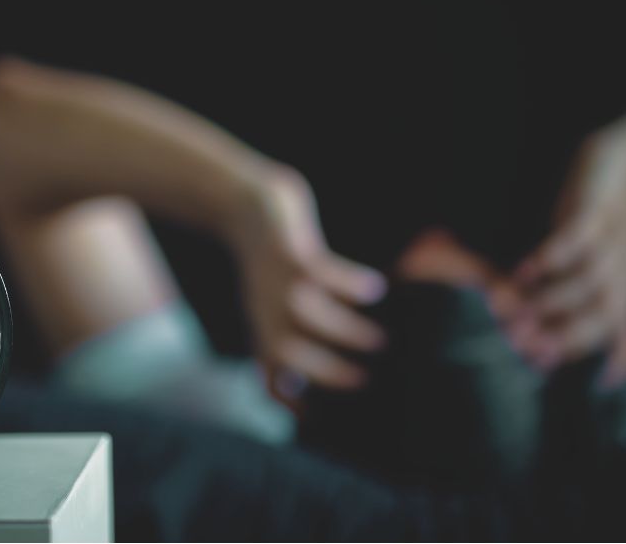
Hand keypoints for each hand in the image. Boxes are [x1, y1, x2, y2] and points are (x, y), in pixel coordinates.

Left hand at [232, 166, 386, 406]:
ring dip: (344, 329)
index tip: (321, 419)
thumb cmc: (273, 262)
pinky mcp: (288, 249)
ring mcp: (275, 279)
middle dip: (325, 372)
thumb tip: (328, 369)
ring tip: (379, 338)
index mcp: (262, 326)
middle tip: (366, 381)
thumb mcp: (274, 301)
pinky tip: (377, 286)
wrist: (246, 206)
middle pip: (285, 351)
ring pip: (306, 312)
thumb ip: (295, 335)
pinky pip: (320, 271)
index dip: (289, 402)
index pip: (268, 375)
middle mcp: (265, 309)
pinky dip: (348, 282)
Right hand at [510, 134, 625, 386]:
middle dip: (563, 334)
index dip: (586, 353)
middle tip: (521, 342)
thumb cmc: (601, 223)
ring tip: (514, 309)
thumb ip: (584, 304)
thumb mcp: (598, 265)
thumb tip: (555, 345)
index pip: (615, 330)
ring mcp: (612, 238)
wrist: (623, 163)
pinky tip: (523, 270)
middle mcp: (625, 269)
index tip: (545, 366)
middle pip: (604, 313)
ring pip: (589, 281)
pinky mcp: (595, 209)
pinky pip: (576, 239)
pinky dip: (551, 258)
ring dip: (551, 300)